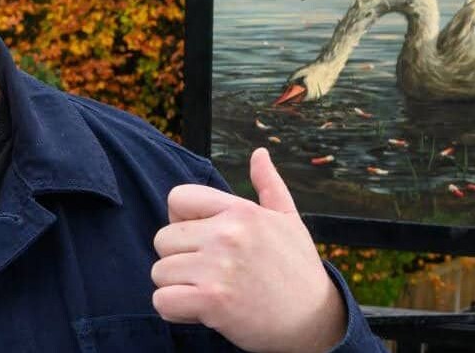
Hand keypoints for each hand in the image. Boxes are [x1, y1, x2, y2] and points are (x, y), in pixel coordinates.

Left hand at [151, 148, 346, 352]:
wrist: (315, 321)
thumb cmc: (299, 270)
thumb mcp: (289, 220)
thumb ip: (269, 185)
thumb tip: (260, 153)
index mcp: (241, 211)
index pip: (177, 198)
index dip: (180, 221)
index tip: (201, 240)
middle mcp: (227, 234)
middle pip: (162, 238)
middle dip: (177, 259)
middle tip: (208, 274)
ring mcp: (218, 268)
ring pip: (159, 271)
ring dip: (176, 287)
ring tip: (208, 292)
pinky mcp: (212, 302)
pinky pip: (162, 300)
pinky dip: (174, 310)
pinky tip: (199, 311)